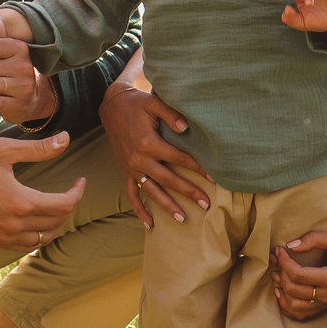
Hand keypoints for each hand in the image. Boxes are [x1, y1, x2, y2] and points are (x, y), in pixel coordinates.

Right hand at [0, 133, 84, 251]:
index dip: (77, 192)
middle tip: (70, 190)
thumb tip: (66, 140)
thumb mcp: (2, 150)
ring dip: (55, 223)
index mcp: (21, 203)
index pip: (65, 205)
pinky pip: (24, 246)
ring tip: (55, 205)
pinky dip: (36, 236)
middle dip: (69, 205)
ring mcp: (3, 238)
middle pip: (57, 222)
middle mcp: (15, 226)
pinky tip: (35, 222)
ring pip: (43, 238)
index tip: (80, 180)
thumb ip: (38, 148)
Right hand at [99, 80, 212, 226]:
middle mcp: (139, 159)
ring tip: (183, 219)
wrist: (112, 106)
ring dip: (167, 206)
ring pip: (151, 191)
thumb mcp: (154, 102)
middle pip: (168, 180)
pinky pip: (131, 194)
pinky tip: (150, 225)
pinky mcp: (126, 171)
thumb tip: (186, 129)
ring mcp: (131, 168)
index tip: (214, 177)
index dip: (197, 167)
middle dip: (188, 192)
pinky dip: (139, 210)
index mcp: (148, 142)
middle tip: (207, 204)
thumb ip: (171, 114)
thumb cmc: (137, 103)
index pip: (179, 158)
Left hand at [272, 227, 326, 319]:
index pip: (298, 275)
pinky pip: (302, 314)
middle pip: (293, 290)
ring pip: (295, 306)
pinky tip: (282, 292)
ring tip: (276, 274)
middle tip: (276, 258)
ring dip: (281, 291)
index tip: (279, 250)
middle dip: (280, 273)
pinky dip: (288, 306)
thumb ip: (316, 239)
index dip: (284, 262)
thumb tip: (291, 245)